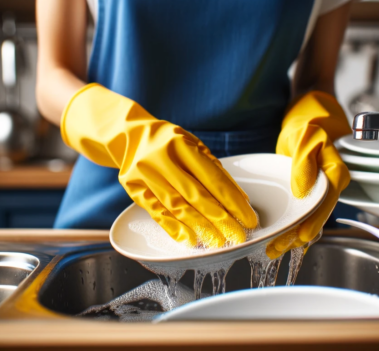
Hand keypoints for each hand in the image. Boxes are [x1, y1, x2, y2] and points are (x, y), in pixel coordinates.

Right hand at [61, 84, 257, 247]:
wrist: (130, 136)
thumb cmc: (170, 142)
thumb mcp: (194, 145)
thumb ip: (214, 170)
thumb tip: (239, 199)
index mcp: (181, 144)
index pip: (212, 178)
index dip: (233, 202)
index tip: (248, 218)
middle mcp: (161, 159)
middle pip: (196, 195)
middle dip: (221, 219)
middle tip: (237, 236)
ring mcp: (145, 174)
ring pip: (177, 206)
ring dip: (200, 227)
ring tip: (218, 242)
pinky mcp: (133, 188)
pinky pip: (156, 212)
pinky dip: (174, 228)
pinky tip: (190, 239)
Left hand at [266, 91, 350, 258]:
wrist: (308, 114)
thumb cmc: (308, 122)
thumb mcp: (305, 136)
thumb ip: (304, 161)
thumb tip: (303, 190)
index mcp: (335, 173)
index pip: (325, 203)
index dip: (313, 222)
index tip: (299, 236)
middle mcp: (330, 185)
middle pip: (317, 216)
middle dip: (298, 235)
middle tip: (276, 249)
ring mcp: (320, 189)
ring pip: (310, 217)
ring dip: (293, 233)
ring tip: (273, 248)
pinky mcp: (310, 189)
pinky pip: (304, 211)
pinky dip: (292, 223)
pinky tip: (280, 234)